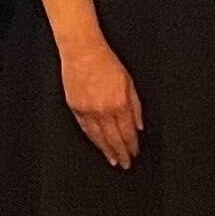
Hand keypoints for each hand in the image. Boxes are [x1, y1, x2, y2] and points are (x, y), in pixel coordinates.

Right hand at [56, 26, 141, 170]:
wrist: (82, 51)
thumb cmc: (106, 61)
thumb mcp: (129, 82)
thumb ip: (136, 106)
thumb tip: (139, 126)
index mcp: (119, 103)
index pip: (128, 132)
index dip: (132, 145)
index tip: (134, 153)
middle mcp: (103, 110)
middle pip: (114, 139)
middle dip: (121, 153)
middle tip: (125, 164)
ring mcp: (88, 110)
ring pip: (98, 137)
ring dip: (106, 150)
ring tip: (112, 160)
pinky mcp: (75, 107)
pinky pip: (85, 129)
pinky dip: (92, 138)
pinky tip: (97, 144)